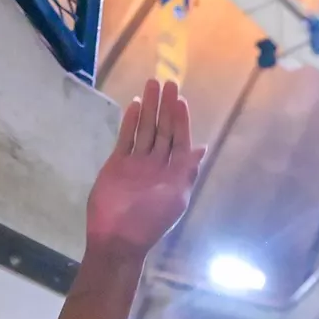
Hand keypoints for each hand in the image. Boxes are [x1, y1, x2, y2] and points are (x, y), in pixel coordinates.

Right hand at [86, 79, 206, 256]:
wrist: (117, 236)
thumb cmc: (151, 220)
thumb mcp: (176, 197)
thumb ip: (187, 171)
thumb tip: (201, 149)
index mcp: (175, 173)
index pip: (180, 140)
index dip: (181, 120)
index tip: (180, 99)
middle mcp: (158, 164)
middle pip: (164, 130)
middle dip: (166, 107)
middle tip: (168, 82)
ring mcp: (137, 162)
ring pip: (146, 130)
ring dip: (150, 108)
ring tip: (151, 84)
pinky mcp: (118, 162)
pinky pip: (127, 138)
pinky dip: (132, 122)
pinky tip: (136, 105)